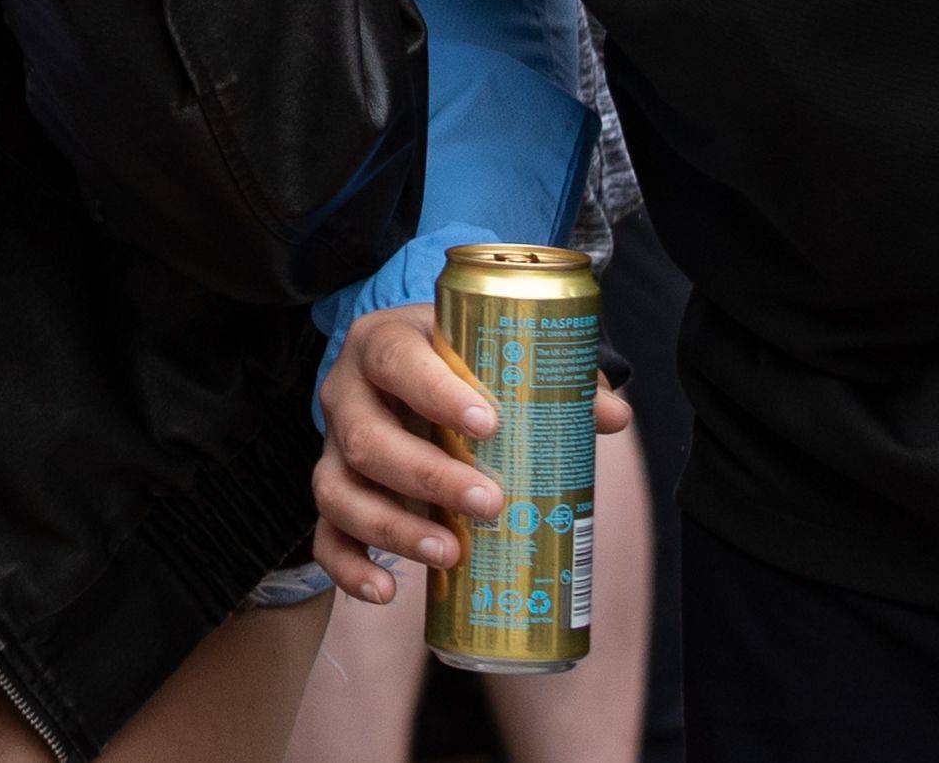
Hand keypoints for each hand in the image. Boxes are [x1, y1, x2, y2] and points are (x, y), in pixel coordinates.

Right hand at [312, 301, 636, 601]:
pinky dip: (347, 567)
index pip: (394, 359)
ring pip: (338, 489)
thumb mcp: (499, 358)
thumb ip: (556, 379)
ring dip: (392, 528)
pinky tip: (385, 593)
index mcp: (383, 345)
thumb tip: (612, 416)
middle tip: (490, 502)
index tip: (489, 424)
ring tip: (449, 554)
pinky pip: (326, 535)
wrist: (413, 377)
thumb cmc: (463, 368)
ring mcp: (334, 449)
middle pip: (365, 436)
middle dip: (426, 475)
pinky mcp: (337, 495)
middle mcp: (347, 395)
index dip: (434, 391)